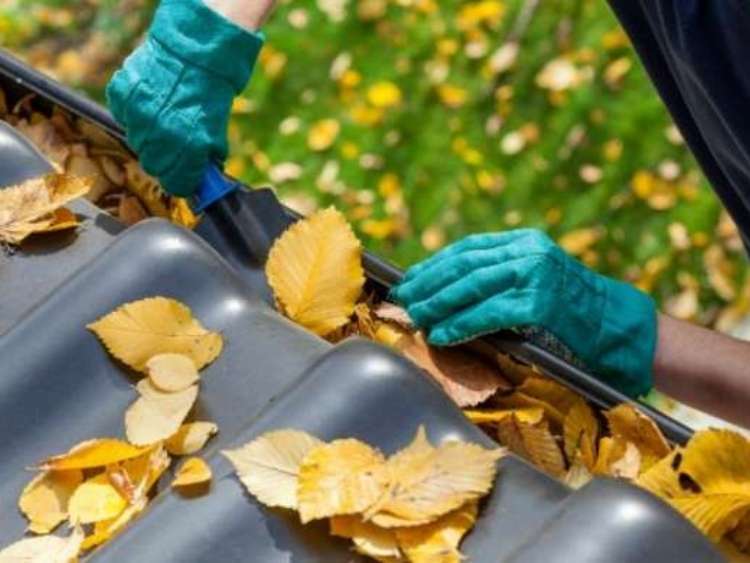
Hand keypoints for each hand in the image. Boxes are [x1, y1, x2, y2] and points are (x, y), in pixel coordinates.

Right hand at [106, 0, 266, 196]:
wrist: (195, 53)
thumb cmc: (210, 94)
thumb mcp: (216, 132)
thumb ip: (207, 159)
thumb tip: (204, 181)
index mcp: (187, 147)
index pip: (176, 184)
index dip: (181, 182)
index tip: (184, 178)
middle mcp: (160, 135)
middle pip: (154, 166)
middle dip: (166, 161)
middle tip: (175, 146)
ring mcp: (137, 115)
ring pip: (137, 142)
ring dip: (149, 137)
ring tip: (164, 118)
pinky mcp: (121, 96)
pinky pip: (123, 117)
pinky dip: (134, 114)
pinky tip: (149, 103)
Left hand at [391, 229, 656, 396]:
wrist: (621, 329)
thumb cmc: (574, 312)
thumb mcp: (537, 279)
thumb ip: (501, 277)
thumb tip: (447, 291)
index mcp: (525, 241)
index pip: (467, 248)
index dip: (434, 265)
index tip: (410, 280)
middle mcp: (529, 251)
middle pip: (464, 265)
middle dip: (428, 284)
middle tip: (403, 300)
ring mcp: (535, 275)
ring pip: (471, 286)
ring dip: (438, 304)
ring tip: (416, 317)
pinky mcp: (540, 303)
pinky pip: (488, 313)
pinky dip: (461, 324)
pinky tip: (443, 334)